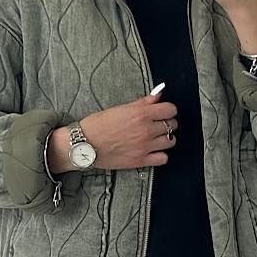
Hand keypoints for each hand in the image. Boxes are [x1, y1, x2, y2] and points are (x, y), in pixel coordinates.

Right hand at [54, 84, 178, 171]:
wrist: (84, 144)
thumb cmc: (97, 125)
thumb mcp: (120, 108)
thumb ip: (142, 102)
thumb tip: (157, 95)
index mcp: (141, 114)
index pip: (170, 110)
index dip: (168, 110)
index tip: (164, 112)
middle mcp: (146, 130)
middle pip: (172, 125)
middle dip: (167, 123)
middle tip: (158, 125)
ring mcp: (145, 146)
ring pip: (170, 142)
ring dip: (166, 139)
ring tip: (156, 138)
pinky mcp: (140, 160)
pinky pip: (163, 158)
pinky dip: (161, 155)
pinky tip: (153, 151)